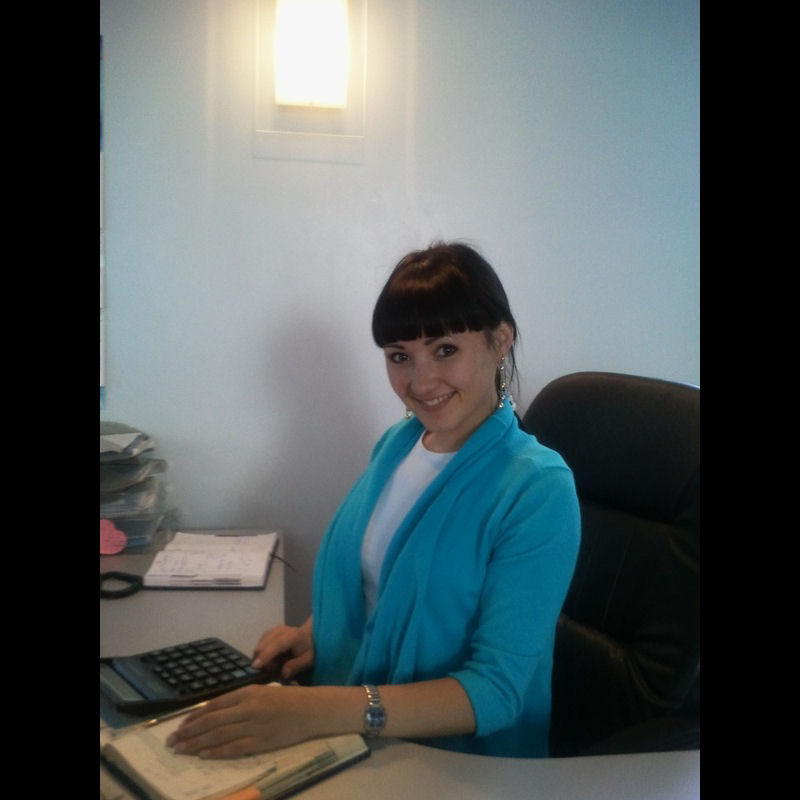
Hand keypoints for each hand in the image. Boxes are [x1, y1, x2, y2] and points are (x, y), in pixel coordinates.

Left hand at [166, 684, 314, 757]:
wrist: (312, 709)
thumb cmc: (287, 698)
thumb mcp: (262, 691)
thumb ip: (240, 700)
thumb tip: (213, 713)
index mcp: (248, 692)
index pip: (214, 705)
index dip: (194, 716)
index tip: (180, 725)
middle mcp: (249, 707)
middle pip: (212, 721)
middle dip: (189, 732)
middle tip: (172, 741)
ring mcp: (255, 726)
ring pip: (219, 735)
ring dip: (197, 743)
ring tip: (181, 750)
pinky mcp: (262, 741)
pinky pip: (234, 748)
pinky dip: (217, 751)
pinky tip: (203, 754)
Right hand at [251, 619, 313, 680]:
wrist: (309, 636)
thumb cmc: (308, 649)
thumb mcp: (307, 660)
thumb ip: (296, 666)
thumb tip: (284, 673)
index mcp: (293, 636)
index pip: (277, 645)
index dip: (266, 655)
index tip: (256, 666)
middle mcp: (282, 630)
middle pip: (264, 645)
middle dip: (263, 660)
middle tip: (272, 670)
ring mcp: (274, 629)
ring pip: (260, 645)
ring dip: (262, 657)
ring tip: (273, 665)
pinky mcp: (270, 631)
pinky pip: (260, 644)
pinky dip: (262, 653)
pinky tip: (269, 659)